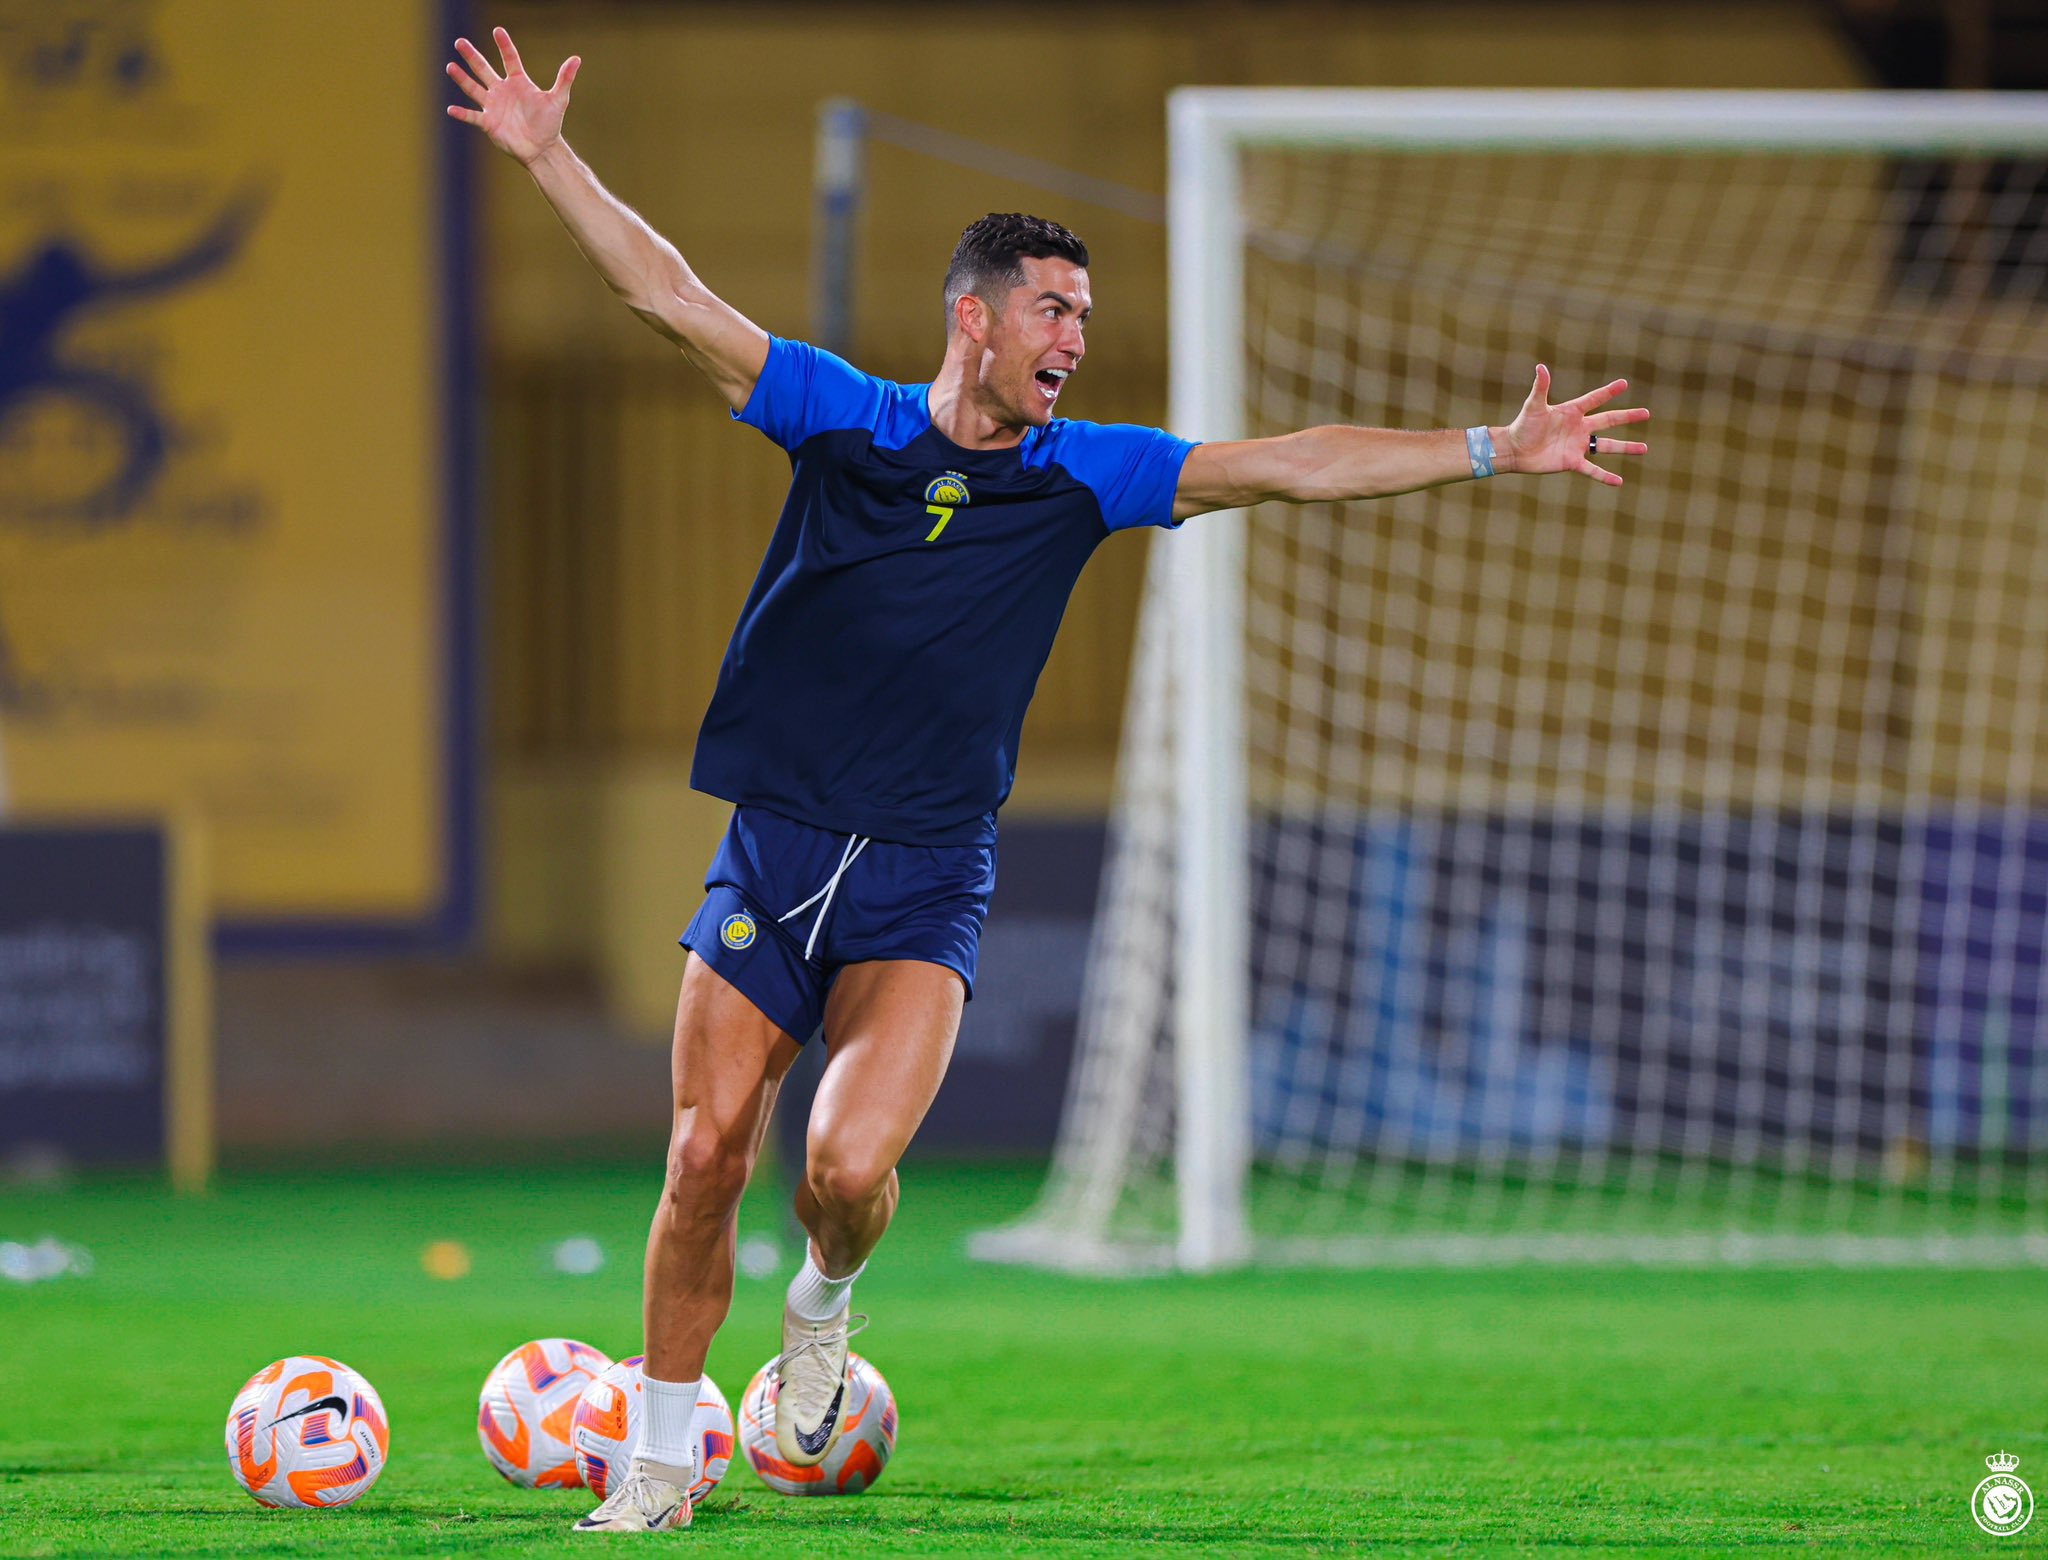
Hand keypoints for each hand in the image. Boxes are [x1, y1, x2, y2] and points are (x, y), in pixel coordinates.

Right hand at [445, 26, 579, 165]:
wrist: (542, 148)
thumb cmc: (550, 123)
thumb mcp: (558, 100)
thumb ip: (564, 79)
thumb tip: (577, 59)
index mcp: (518, 82)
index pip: (510, 59)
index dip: (504, 45)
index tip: (498, 30)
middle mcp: (502, 90)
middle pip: (484, 69)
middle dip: (472, 56)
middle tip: (460, 42)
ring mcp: (493, 106)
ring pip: (473, 88)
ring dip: (462, 79)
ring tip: (450, 66)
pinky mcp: (488, 122)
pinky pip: (472, 116)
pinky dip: (462, 113)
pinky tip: (450, 109)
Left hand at [1497, 365, 1649, 487]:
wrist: (1514, 450)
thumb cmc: (1522, 425)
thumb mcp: (1534, 406)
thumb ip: (1541, 387)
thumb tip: (1541, 367)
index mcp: (1572, 412)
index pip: (1594, 399)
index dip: (1608, 392)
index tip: (1624, 384)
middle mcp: (1579, 428)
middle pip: (1608, 421)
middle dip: (1627, 416)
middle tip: (1646, 413)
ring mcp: (1577, 445)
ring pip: (1607, 446)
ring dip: (1625, 447)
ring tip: (1644, 448)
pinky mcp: (1572, 462)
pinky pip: (1592, 469)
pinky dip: (1605, 476)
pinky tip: (1619, 481)